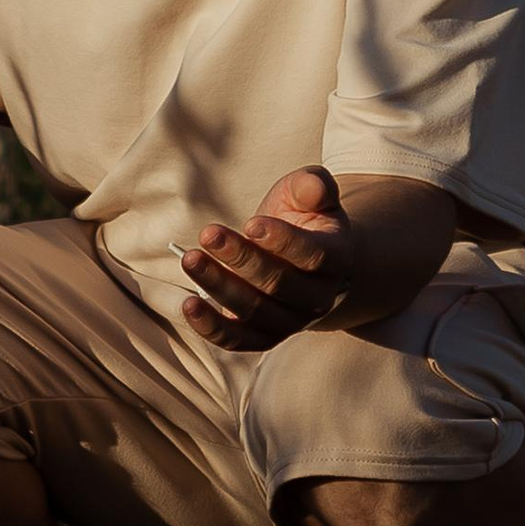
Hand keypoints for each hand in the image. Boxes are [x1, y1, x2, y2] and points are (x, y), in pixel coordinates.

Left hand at [180, 165, 351, 347]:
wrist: (304, 259)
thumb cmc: (303, 219)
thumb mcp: (310, 194)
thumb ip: (313, 185)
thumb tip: (315, 188)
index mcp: (336, 258)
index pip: (313, 255)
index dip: (283, 241)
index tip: (251, 224)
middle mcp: (318, 297)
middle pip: (279, 284)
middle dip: (241, 259)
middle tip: (209, 233)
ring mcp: (291, 321)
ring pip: (255, 311)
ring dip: (219, 287)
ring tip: (191, 259)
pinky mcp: (263, 335)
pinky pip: (238, 340)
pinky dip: (212, 327)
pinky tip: (188, 305)